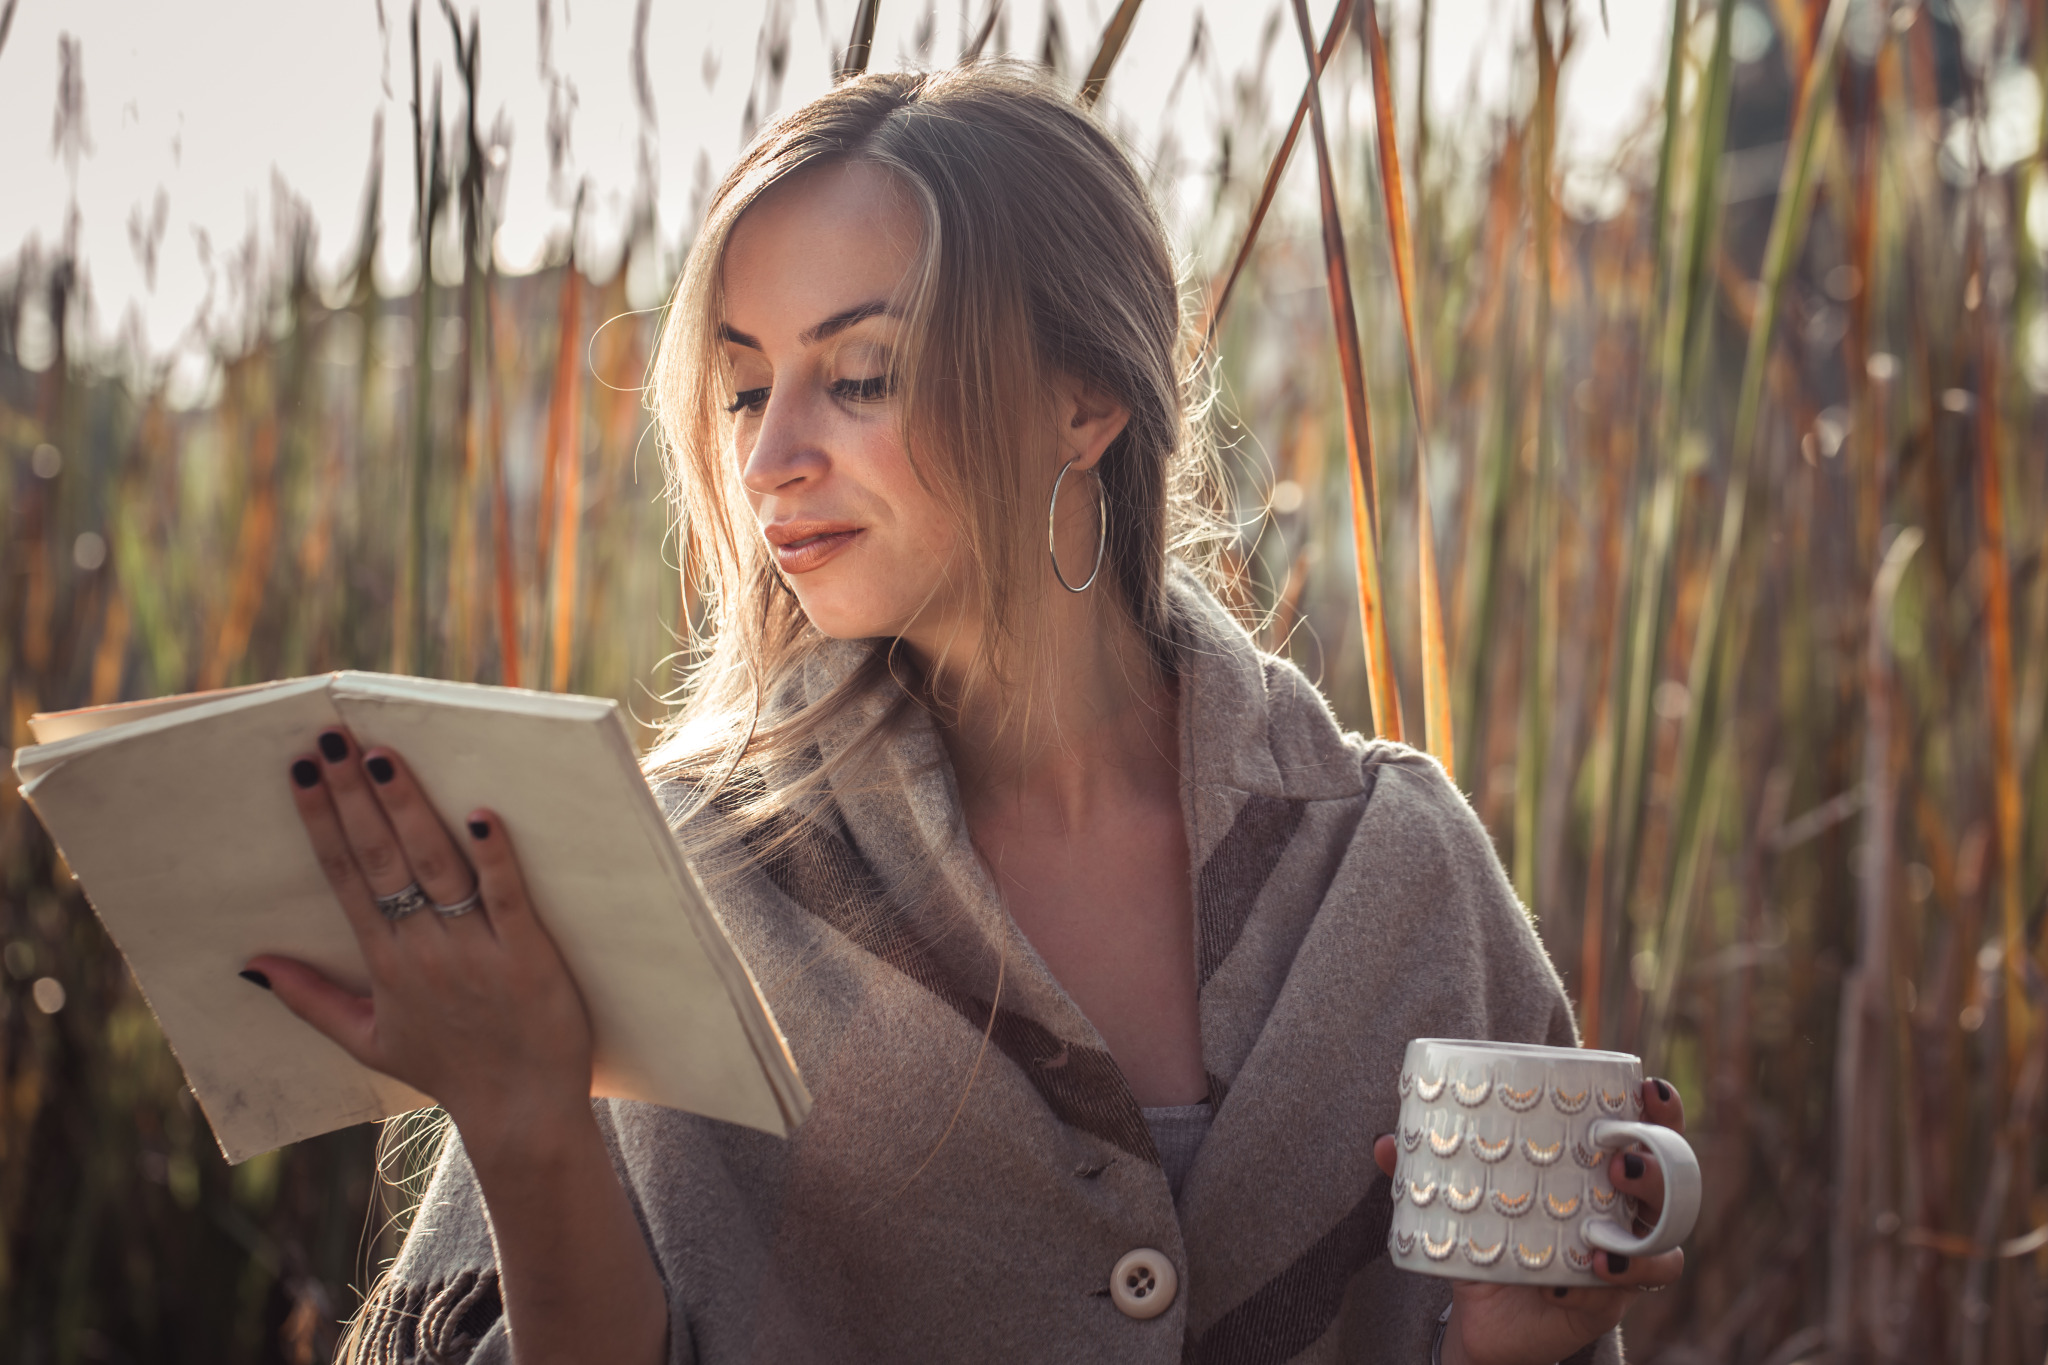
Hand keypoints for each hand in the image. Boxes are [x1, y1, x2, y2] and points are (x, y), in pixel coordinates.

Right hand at [245, 728, 594, 1155]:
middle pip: (380, 859)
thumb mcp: (367, 1040)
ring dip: (410, 809)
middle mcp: (423, 950)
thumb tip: (249, 964)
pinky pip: (506, 896)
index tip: (301, 771)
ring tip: (384, 756)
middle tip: (331, 739)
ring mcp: (475, 950)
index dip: (321, 821)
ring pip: (436, 866)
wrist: (522, 1111)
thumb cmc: (450, 1069)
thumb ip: (309, 999)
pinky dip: (494, 857)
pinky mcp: (528, 954)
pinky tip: (480, 815)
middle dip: (352, 796)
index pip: (344, 877)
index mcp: (385, 963)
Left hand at [1373, 1079, 1687, 1364]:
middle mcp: (1619, 1209)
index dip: (1659, 1109)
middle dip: (1658, 1162)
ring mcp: (1622, 1255)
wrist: (1483, 1320)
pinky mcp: (1609, 1299)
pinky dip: (1617, 1277)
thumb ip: (1425, 1171)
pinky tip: (1587, 1274)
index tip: (1649, 1087)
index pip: (1643, 1131)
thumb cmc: (1486, 1242)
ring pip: (1665, 1237)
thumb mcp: (1460, 1203)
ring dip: (1646, 1229)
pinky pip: (1632, 1288)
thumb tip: (1384, 1142)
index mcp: (1591, 1171)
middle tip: (1620, 1156)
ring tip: (1604, 1231)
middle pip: (1670, 1180)